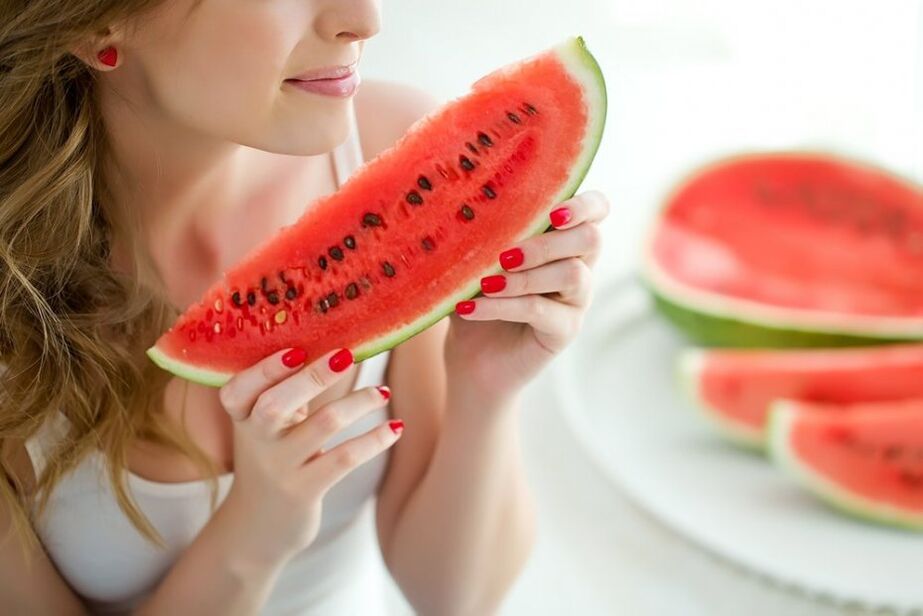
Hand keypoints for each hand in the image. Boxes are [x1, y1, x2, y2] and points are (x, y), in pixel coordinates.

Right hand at [215, 347, 401, 566]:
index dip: (264, 369)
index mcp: (241, 417)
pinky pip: (344, 459)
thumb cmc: (274, 457)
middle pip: (275, 404)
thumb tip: (335, 342)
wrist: (260, 528)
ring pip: (320, 426)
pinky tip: (396, 428)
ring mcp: (279, 468)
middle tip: (346, 355)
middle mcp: (255, 441)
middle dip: (313, 377)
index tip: (297, 349)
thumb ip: (285, 390)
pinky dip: (374, 439)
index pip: (237, 390)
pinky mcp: (304, 491)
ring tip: (384, 392)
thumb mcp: (268, 425)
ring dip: (357, 403)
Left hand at [446, 190, 609, 403]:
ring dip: (524, 276)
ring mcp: (576, 301)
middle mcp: (578, 268)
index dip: (584, 205)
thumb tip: (461, 209)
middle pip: (591, 238)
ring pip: (573, 274)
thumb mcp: (473, 263)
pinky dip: (500, 305)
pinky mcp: (564, 331)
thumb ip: (480, 235)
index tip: (552, 212)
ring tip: (484, 284)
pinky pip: (540, 309)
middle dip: (547, 242)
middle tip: (505, 256)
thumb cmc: (475, 302)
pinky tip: (468, 307)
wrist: (471, 362)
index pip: (597, 210)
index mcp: (561, 241)